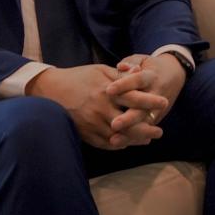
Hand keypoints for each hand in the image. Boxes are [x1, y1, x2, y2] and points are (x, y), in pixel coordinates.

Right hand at [27, 64, 165, 149]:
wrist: (50, 90)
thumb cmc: (78, 77)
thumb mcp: (100, 71)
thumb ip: (120, 75)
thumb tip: (139, 72)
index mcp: (107, 90)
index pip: (134, 97)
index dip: (151, 101)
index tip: (164, 103)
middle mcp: (101, 108)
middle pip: (130, 122)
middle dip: (147, 127)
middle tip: (159, 131)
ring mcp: (92, 123)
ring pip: (119, 136)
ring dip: (135, 139)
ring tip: (148, 139)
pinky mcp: (84, 133)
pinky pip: (105, 143)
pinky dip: (119, 144)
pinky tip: (128, 143)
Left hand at [103, 53, 186, 147]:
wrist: (174, 74)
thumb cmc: (150, 66)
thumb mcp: (141, 60)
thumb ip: (130, 64)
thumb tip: (120, 67)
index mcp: (151, 76)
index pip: (138, 80)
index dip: (124, 85)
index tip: (109, 90)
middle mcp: (156, 93)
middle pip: (142, 106)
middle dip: (129, 117)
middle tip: (114, 124)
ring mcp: (157, 108)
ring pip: (144, 121)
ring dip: (130, 132)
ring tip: (114, 140)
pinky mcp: (156, 117)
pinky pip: (145, 130)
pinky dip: (133, 138)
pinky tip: (119, 144)